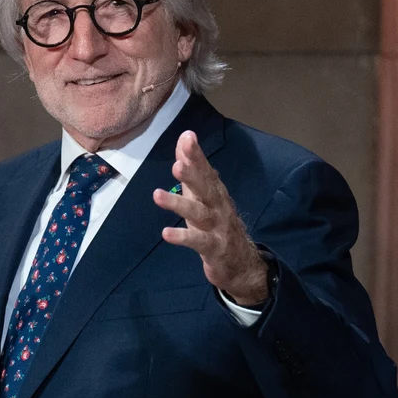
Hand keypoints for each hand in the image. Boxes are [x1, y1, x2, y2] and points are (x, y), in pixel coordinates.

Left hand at [152, 131, 269, 306]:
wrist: (241, 261)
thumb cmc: (216, 222)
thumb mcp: (202, 194)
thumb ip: (192, 167)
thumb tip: (184, 136)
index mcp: (215, 191)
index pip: (206, 170)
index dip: (197, 155)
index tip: (188, 137)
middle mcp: (218, 205)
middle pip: (205, 188)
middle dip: (192, 175)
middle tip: (177, 164)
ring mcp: (217, 226)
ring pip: (198, 213)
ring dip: (178, 204)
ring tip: (157, 195)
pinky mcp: (214, 247)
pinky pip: (197, 241)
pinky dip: (182, 237)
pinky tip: (166, 233)